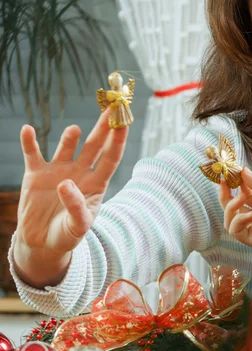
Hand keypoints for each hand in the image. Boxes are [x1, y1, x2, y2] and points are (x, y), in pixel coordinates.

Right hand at [13, 109, 127, 287]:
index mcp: (96, 183)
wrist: (43, 243)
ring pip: (66, 147)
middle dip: (102, 127)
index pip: (111, 157)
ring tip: (74, 131)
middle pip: (94, 145)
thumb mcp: (77, 227)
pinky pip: (33, 154)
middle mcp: (80, 171)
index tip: (124, 121)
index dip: (118, 140)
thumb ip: (75, 207)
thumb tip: (65, 184)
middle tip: (110, 106)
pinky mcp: (36, 175)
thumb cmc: (67, 236)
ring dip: (69, 138)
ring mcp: (58, 171)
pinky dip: (29, 142)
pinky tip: (28, 129)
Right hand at [219, 168, 251, 278]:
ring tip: (242, 197)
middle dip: (224, 195)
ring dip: (231, 207)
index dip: (234, 183)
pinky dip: (237, 221)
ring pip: (230, 220)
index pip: (242, 193)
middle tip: (223, 182)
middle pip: (232, 207)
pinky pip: (235, 232)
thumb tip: (242, 171)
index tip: (228, 172)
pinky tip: (249, 214)